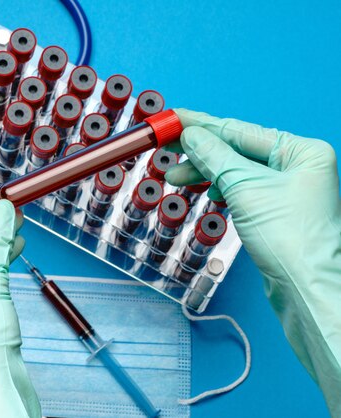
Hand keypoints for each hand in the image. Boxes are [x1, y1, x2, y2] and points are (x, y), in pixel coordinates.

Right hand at [165, 108, 340, 415]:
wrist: (304, 286)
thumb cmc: (290, 237)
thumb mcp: (245, 188)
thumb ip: (215, 156)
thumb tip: (191, 135)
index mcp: (301, 150)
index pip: (240, 130)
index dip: (202, 125)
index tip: (174, 120)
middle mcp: (297, 165)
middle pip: (236, 149)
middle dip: (199, 151)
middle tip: (166, 148)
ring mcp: (287, 187)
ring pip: (235, 169)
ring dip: (205, 171)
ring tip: (175, 176)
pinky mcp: (275, 209)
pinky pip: (240, 188)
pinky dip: (219, 187)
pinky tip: (205, 190)